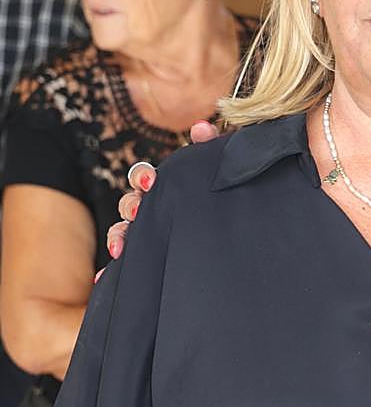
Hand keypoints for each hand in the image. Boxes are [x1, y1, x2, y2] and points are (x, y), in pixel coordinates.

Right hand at [100, 120, 219, 272]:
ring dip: (119, 237)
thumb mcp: (215, 166)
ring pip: (123, 231)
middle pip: (129, 203)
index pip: (142, 176)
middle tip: (139, 212)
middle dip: (131, 207)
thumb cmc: (219, 187)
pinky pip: (127, 261)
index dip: (142, 178)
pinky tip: (102, 279)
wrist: (232, 230)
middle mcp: (150, 206)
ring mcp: (148, 229)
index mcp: (163, 184)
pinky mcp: (149, 253)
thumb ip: (209, 145)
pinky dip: (110, 270)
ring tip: (120, 249)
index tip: (151, 182)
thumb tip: (200, 127)